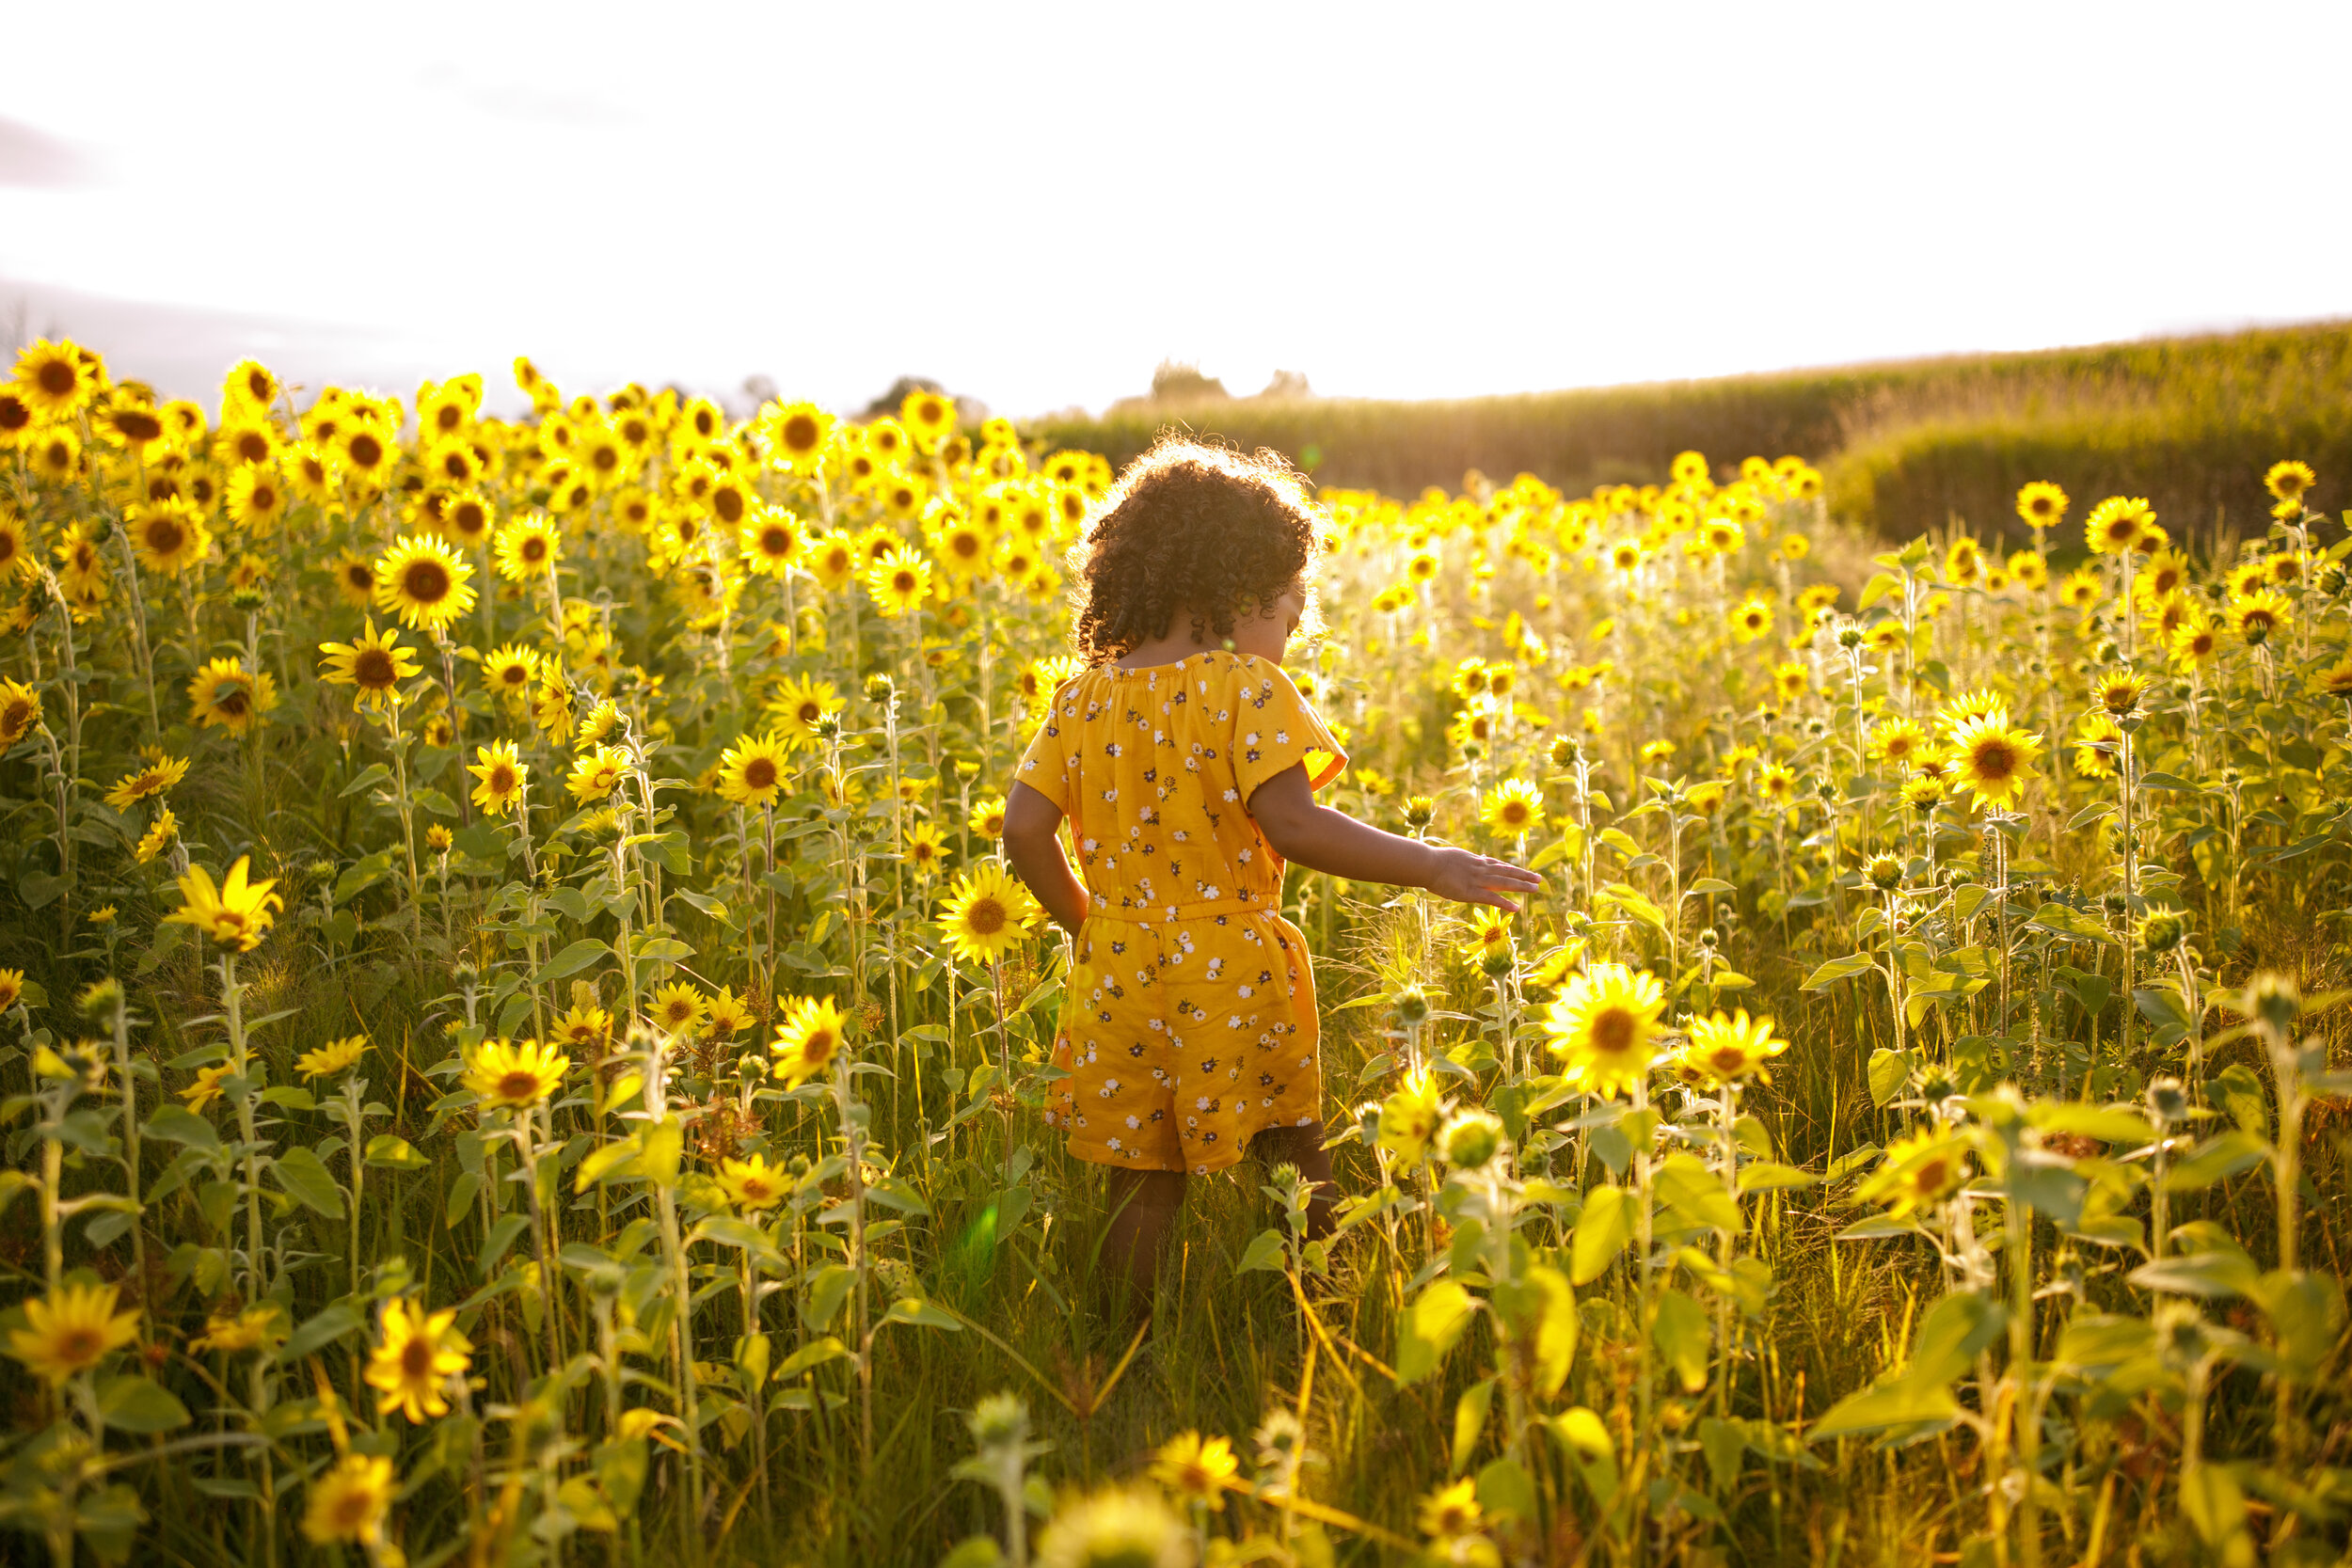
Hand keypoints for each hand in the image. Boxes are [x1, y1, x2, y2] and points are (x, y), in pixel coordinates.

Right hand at [1422, 845, 1545, 911]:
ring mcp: (1478, 880)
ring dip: (1521, 886)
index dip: (1511, 868)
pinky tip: (1516, 908)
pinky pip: (1492, 898)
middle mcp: (1480, 869)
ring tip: (1536, 889)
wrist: (1427, 864)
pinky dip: (1505, 903)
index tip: (1521, 871)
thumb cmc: (1433, 862)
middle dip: (1523, 875)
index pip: (1497, 865)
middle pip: (1507, 872)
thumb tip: (1470, 859)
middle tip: (1539, 879)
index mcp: (1475, 861)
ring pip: (1504, 883)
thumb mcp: (1453, 857)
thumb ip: (1465, 860)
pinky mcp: (1472, 893)